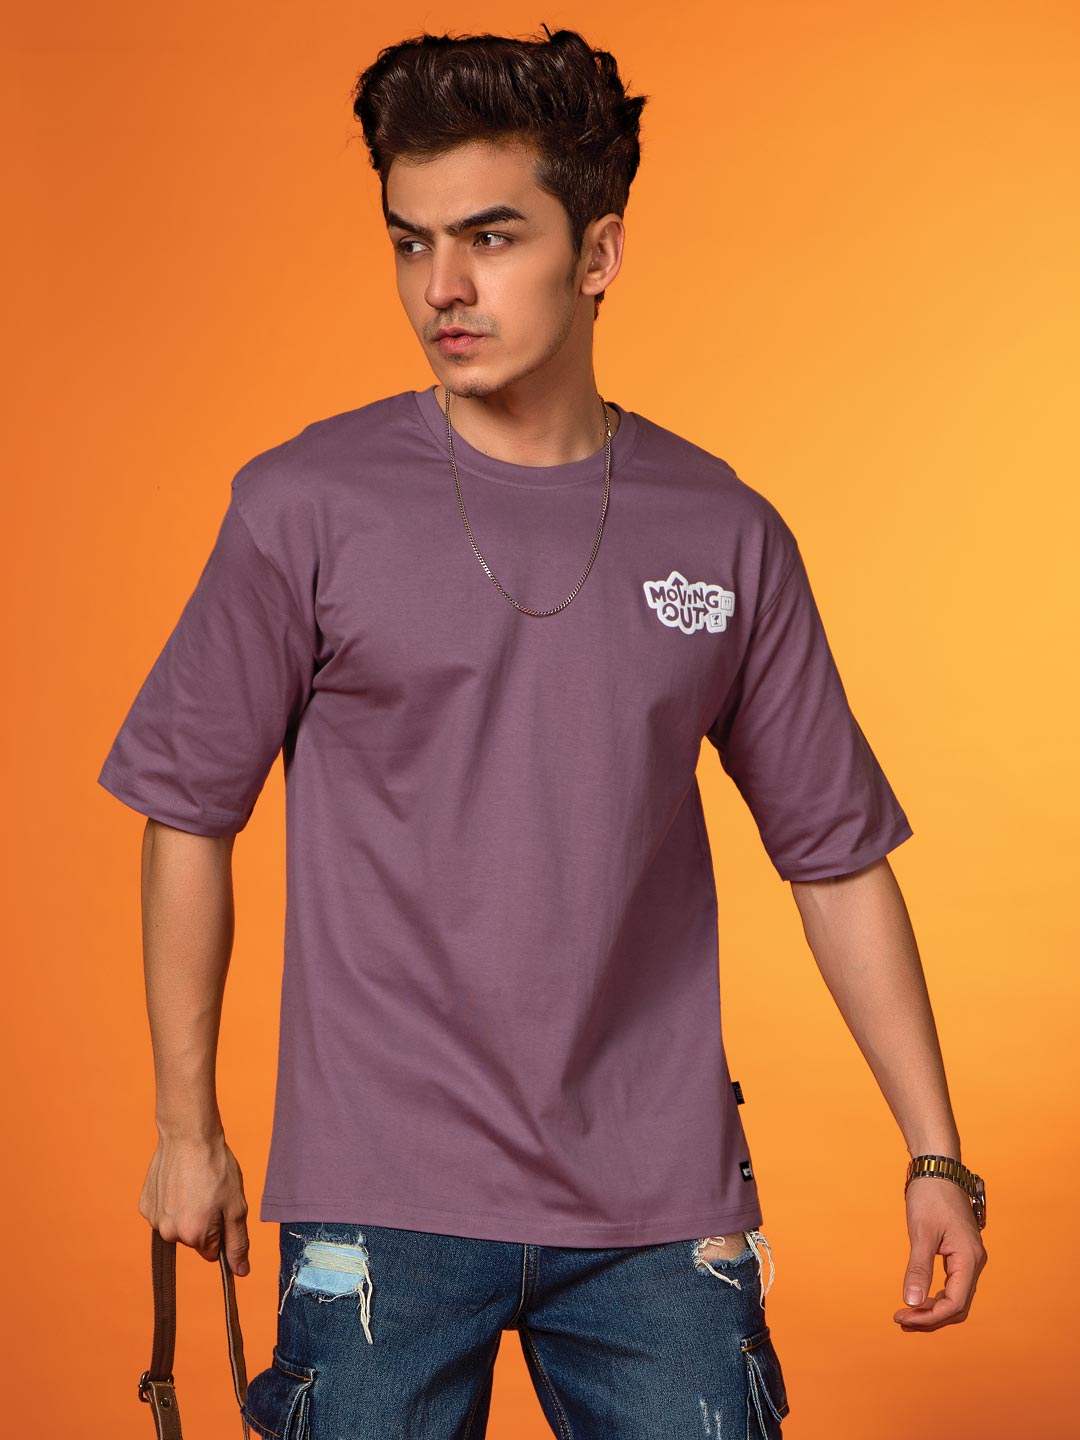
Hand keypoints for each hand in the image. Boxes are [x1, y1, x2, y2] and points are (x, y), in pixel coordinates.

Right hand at [139, 1130, 251, 1277]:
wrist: (189, 1135)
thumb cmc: (216, 1168)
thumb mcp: (236, 1207)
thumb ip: (238, 1243)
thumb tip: (241, 1272)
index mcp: (194, 1236)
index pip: (212, 1252)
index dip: (221, 1230)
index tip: (222, 1209)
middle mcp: (169, 1233)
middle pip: (193, 1239)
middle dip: (204, 1222)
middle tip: (210, 1193)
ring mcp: (153, 1218)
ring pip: (177, 1226)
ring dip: (187, 1211)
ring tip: (194, 1184)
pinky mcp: (145, 1204)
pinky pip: (163, 1212)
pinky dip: (171, 1201)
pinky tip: (178, 1182)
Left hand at [893, 1175, 986, 1329]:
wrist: (937, 1168)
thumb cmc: (930, 1197)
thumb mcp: (921, 1233)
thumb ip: (918, 1269)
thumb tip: (911, 1302)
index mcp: (969, 1259)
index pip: (955, 1303)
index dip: (930, 1316)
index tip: (903, 1318)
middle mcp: (974, 1262)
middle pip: (958, 1305)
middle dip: (931, 1316)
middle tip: (901, 1320)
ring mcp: (968, 1258)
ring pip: (956, 1296)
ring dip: (933, 1308)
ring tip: (906, 1313)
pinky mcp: (960, 1252)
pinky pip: (952, 1283)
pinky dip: (936, 1294)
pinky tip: (918, 1296)